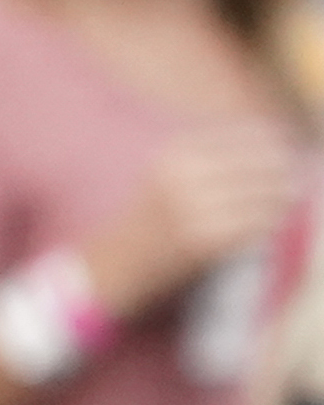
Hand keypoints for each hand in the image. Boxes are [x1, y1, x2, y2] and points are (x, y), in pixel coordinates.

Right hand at [83, 119, 303, 315]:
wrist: (110, 267)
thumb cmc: (145, 223)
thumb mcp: (166, 177)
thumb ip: (210, 160)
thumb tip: (270, 144)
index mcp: (175, 155)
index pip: (247, 137)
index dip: (275, 144)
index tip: (286, 152)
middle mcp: (184, 177)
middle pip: (262, 165)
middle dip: (285, 172)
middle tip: (295, 182)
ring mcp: (194, 209)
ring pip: (265, 196)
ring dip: (283, 199)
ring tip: (288, 202)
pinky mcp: (205, 241)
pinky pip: (256, 226)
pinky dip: (271, 224)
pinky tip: (272, 224)